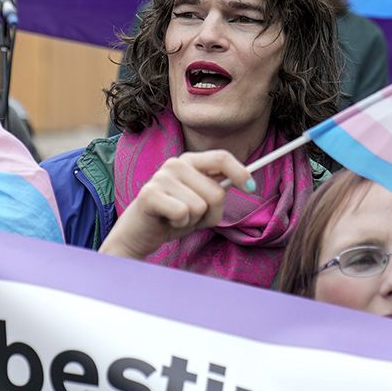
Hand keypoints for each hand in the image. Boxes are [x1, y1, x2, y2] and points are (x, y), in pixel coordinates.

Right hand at [99, 150, 251, 259]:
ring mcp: (161, 177)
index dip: (240, 172)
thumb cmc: (174, 216)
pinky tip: (167, 221)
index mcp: (190, 161)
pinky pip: (183, 213)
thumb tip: (247, 180)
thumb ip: (218, 189)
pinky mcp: (149, 194)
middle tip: (191, 216)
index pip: (221, 157)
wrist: (140, 232)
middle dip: (210, 213)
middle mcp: (176, 164)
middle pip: (216, 192)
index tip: (251, 187)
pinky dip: (179, 224)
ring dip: (193, 221)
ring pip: (200, 206)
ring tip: (177, 218)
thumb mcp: (201, 202)